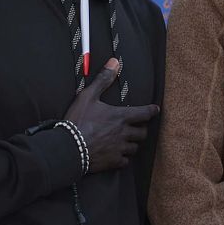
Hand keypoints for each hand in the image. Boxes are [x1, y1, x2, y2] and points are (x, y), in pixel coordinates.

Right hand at [64, 57, 158, 172]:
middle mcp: (124, 133)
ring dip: (133, 143)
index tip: (156, 110)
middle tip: (138, 127)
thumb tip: (115, 62)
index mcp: (121, 117)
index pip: (145, 113)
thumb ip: (103, 80)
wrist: (68, 147)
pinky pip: (125, 161)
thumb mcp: (88, 96)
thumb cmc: (77, 120)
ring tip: (128, 141)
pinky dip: (123, 158)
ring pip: (135, 147)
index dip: (152, 111)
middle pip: (143, 133)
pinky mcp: (113, 162)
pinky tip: (118, 155)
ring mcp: (119, 148)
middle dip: (142, 129)